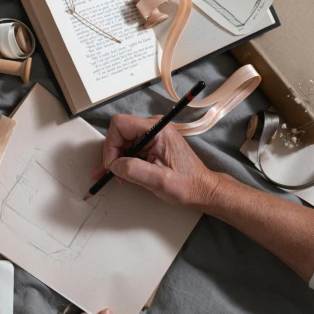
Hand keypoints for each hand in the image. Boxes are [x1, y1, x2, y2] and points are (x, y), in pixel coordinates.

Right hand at [94, 114, 220, 208]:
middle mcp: (154, 127)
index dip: (111, 145)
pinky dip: (123, 160)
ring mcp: (153, 134)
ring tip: (118, 177)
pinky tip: (122, 173)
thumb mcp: (159, 181)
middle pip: (119, 132)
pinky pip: (130, 147)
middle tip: (113, 174)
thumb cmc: (187, 185)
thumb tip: (113, 165)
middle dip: (113, 154)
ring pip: (122, 140)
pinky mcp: (152, 143)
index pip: (120, 124)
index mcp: (158, 130)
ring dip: (117, 159)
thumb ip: (134, 170)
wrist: (201, 189)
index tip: (112, 165)